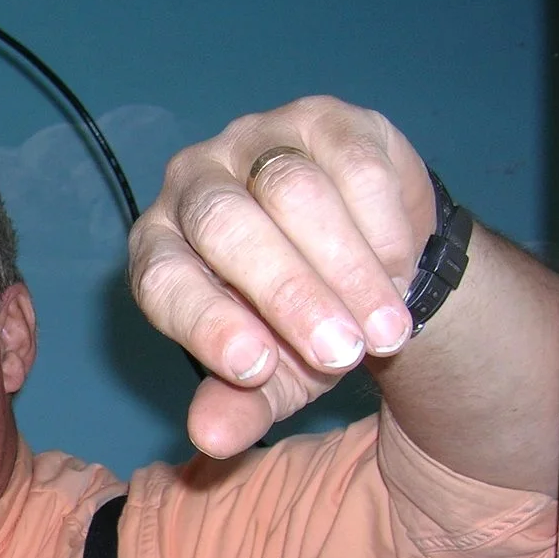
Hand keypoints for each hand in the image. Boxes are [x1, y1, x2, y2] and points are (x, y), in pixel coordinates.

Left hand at [129, 96, 434, 457]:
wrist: (374, 265)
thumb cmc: (299, 326)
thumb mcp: (274, 378)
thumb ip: (239, 404)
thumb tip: (211, 439)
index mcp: (160, 248)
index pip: (162, 278)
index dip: (204, 322)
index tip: (254, 368)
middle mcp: (192, 184)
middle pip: (226, 226)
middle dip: (288, 296)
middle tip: (342, 355)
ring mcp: (254, 140)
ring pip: (292, 191)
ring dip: (345, 268)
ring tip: (384, 331)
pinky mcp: (321, 118)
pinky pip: (350, 162)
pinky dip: (380, 224)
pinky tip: (399, 268)